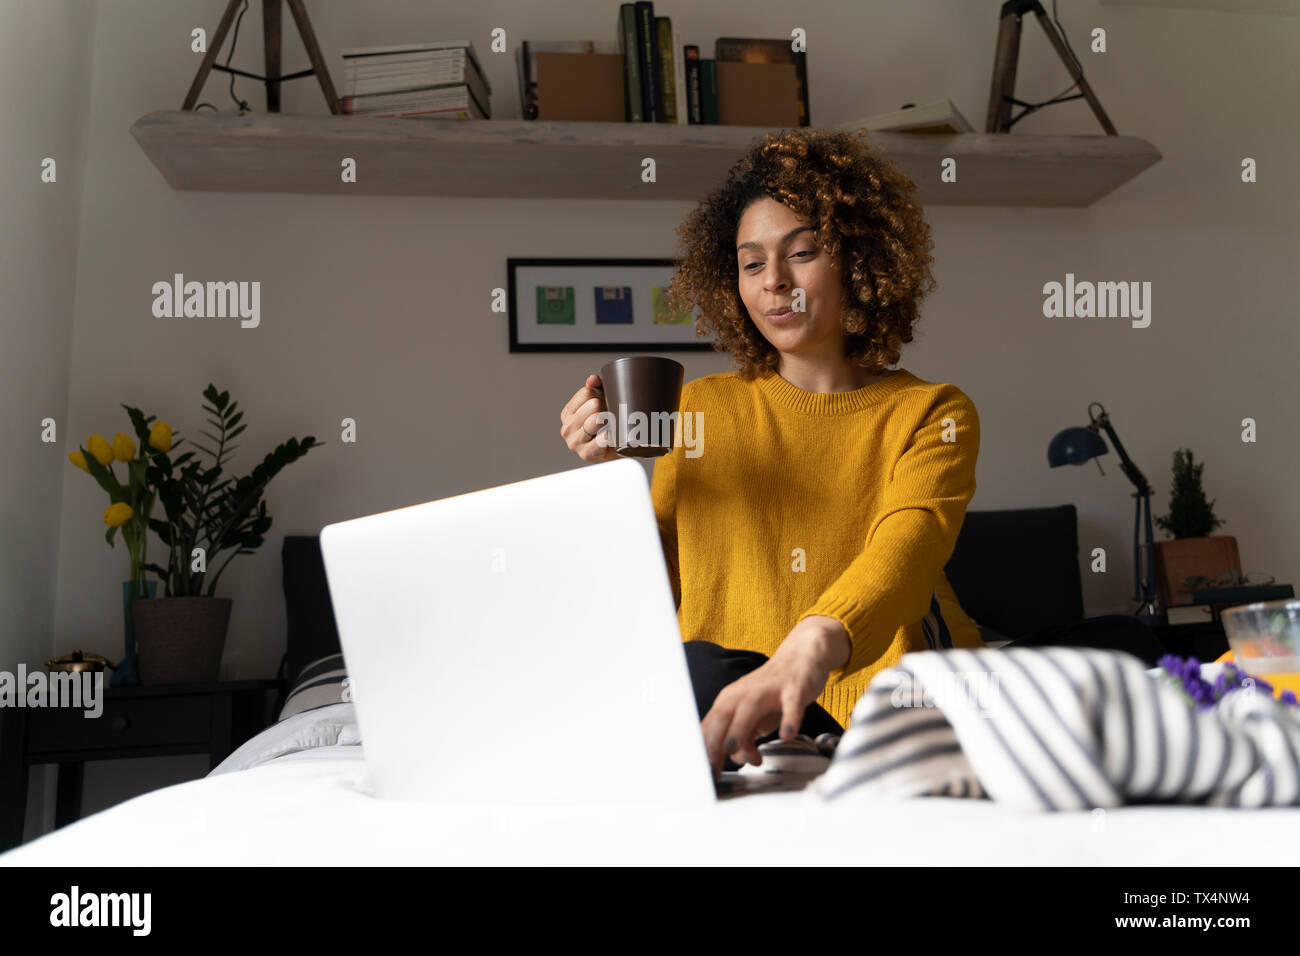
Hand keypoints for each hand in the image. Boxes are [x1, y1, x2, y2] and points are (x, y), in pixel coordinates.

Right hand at [560, 373, 618, 463]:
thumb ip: (595, 388)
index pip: (586, 393)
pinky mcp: (587, 454)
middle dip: (606, 407)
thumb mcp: (600, 402)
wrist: (619, 451)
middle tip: (611, 415)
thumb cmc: (607, 427)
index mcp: (567, 414)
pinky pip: (603, 439)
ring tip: (612, 425)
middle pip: (592, 405)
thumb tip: (592, 379)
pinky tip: (612, 437)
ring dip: (609, 421)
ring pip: (595, 420)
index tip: (605, 402)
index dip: (600, 394)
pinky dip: (611, 436)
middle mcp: (567, 428)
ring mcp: (575, 443)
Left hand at [700, 616, 850, 773]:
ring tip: (734, 749)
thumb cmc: (774, 691)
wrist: (802, 656)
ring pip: (750, 709)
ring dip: (740, 729)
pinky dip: (788, 719)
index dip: (704, 748)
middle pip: (723, 716)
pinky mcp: (794, 688)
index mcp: (731, 700)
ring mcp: (769, 689)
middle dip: (715, 743)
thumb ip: (745, 737)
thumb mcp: (756, 717)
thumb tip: (737, 757)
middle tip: (712, 768)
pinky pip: (791, 704)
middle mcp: (745, 693)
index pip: (711, 725)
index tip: (702, 773)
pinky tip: (786, 734)